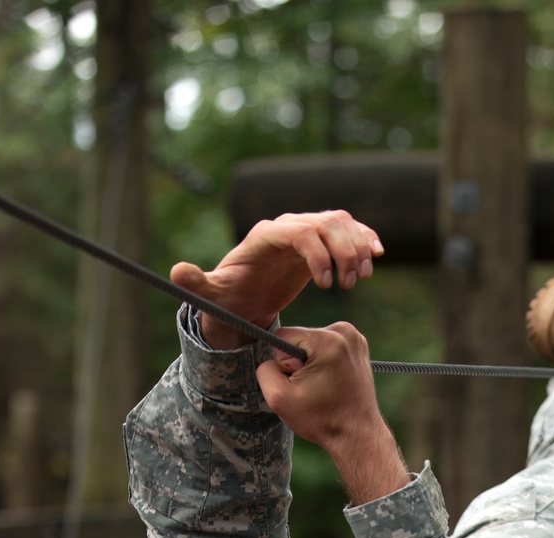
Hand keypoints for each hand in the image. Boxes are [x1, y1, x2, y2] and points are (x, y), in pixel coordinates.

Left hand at [169, 211, 383, 349]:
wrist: (243, 299)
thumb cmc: (230, 298)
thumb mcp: (212, 296)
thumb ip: (197, 284)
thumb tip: (177, 271)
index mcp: (266, 236)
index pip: (300, 230)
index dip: (317, 253)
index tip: (325, 285)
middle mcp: (287, 227)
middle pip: (326, 222)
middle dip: (344, 250)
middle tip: (350, 283)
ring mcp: (305, 231)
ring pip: (340, 222)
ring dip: (357, 245)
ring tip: (361, 276)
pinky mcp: (319, 242)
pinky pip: (347, 230)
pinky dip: (364, 239)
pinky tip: (376, 255)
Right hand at [257, 323, 409, 505]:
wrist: (357, 434)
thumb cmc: (321, 420)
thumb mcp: (279, 398)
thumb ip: (264, 370)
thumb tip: (270, 358)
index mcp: (327, 340)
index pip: (283, 336)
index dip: (284, 363)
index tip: (302, 383)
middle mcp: (344, 331)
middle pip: (299, 338)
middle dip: (299, 362)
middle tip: (315, 388)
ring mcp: (354, 336)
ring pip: (311, 342)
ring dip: (311, 363)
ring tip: (324, 387)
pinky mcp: (358, 344)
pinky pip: (325, 346)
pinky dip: (324, 362)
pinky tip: (332, 382)